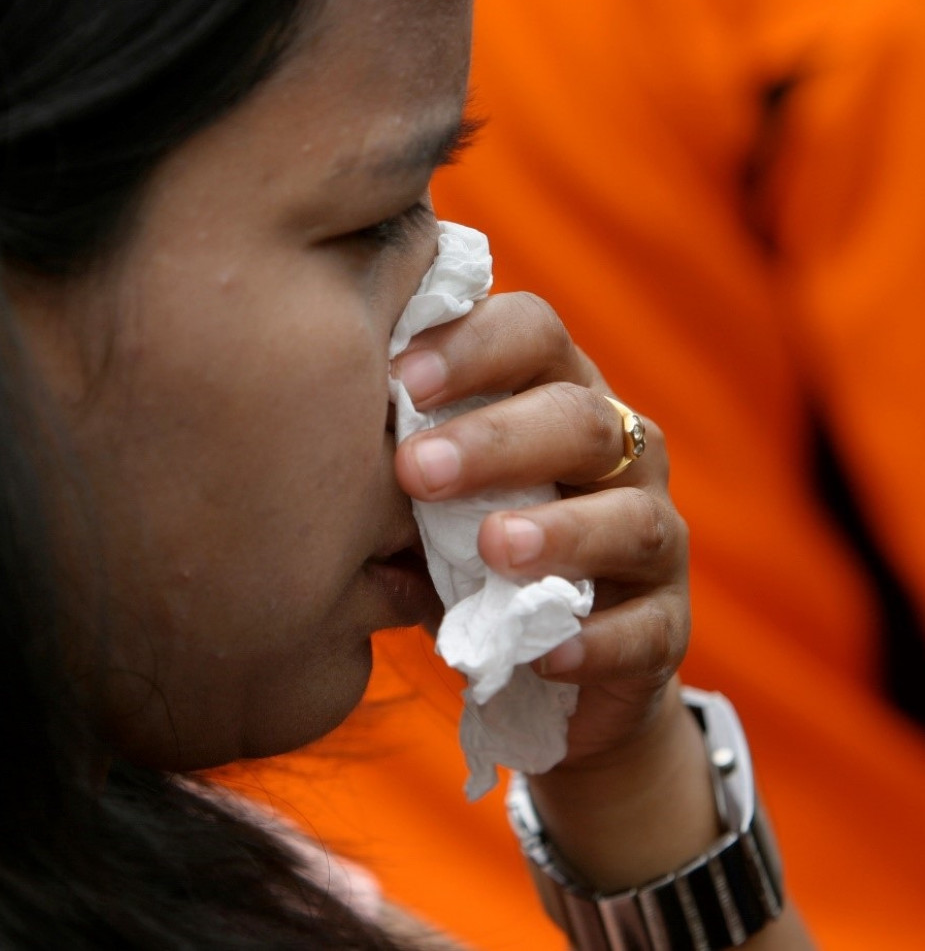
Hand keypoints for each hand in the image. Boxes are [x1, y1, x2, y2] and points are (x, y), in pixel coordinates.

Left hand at [390, 289, 689, 766]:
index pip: (533, 335)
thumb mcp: (435, 508)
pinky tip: (547, 655)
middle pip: (580, 417)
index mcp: (557, 400)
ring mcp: (653, 537)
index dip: (472, 347)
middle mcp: (619, 454)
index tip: (396, 379)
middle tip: (417, 470)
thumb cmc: (476, 558)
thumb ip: (402, 477)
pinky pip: (648, 629)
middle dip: (498, 439)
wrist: (551, 660)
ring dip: (561, 530)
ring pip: (630, 518)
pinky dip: (600, 641)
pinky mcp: (667, 623)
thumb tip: (327, 459)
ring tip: (493, 548)